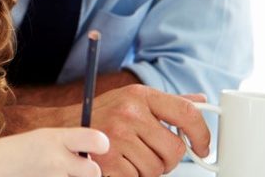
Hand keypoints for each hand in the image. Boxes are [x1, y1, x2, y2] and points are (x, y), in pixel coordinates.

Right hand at [0, 127, 109, 176]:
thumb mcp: (43, 139)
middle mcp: (55, 160)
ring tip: (48, 174)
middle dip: (87, 173)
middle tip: (71, 170)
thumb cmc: (18, 154)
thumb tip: (101, 150)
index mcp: (55, 138)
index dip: (101, 145)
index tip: (97, 149)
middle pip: (94, 171)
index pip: (97, 141)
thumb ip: (69, 143)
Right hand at [62, 85, 209, 176]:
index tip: (202, 147)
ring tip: (130, 157)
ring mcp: (118, 136)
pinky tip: (118, 164)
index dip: (202, 134)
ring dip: (147, 170)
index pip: (187, 112)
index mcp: (140, 96)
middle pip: (174, 150)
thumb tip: (200, 100)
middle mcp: (130, 113)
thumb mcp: (132, 100)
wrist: (62, 128)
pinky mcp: (108, 160)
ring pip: (156, 169)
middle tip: (155, 156)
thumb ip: (167, 103)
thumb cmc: (101, 115)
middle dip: (169, 160)